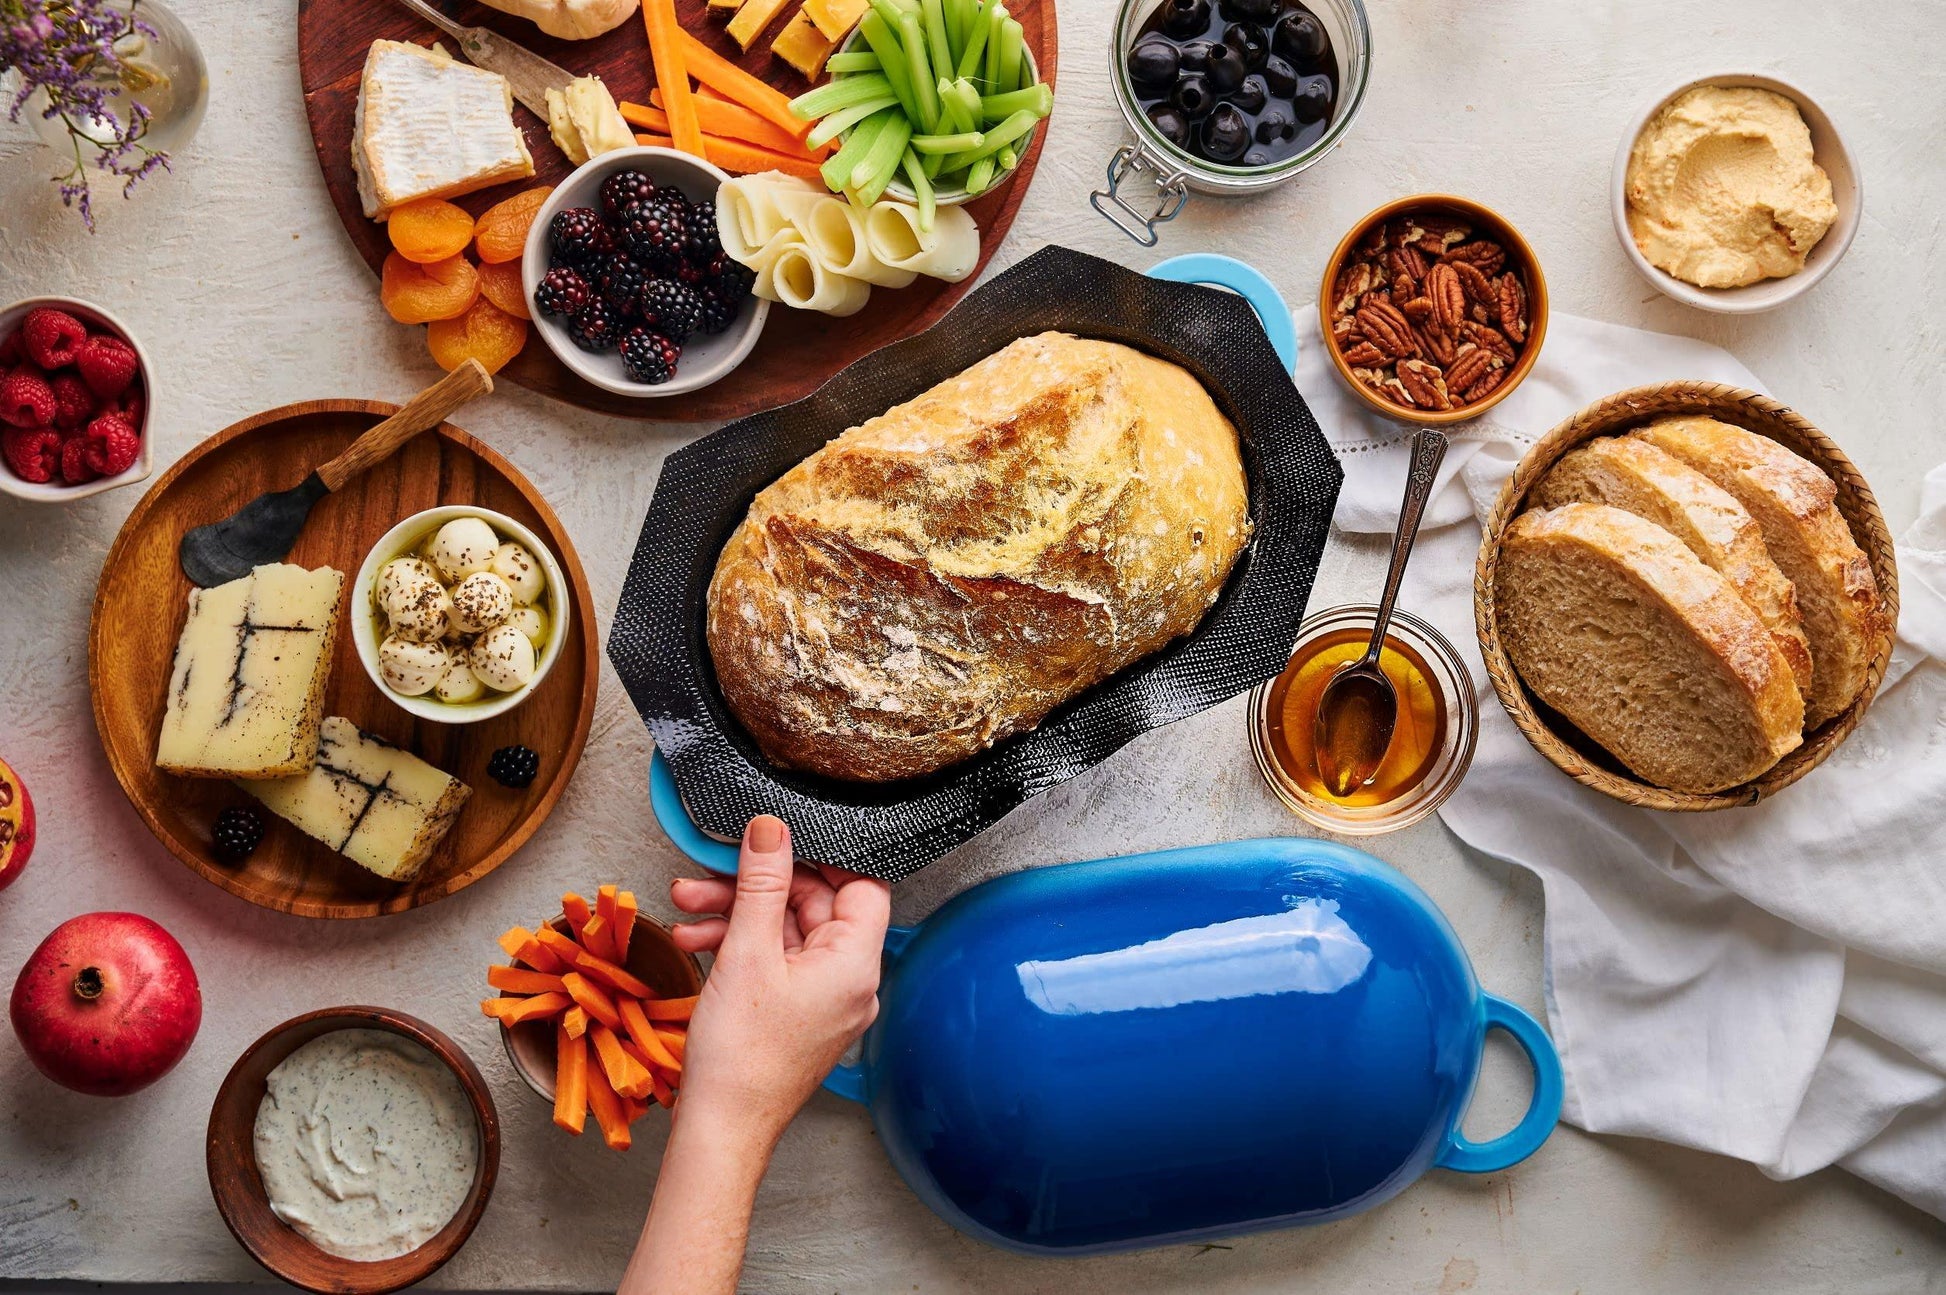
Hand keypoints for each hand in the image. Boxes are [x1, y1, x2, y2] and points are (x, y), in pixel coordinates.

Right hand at [668, 815, 891, 1145]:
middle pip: (813, 905)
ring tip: (685, 908)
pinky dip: (740, 946)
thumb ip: (762, 882)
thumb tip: (771, 828)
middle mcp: (851, 981)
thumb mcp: (748, 951)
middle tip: (707, 876)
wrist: (721, 1130)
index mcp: (856, 963)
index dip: (822, 856)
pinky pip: (776, 962)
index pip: (861, 884)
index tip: (779, 840)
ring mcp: (825, 999)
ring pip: (786, 932)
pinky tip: (697, 942)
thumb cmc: (741, 1058)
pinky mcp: (798, 1014)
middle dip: (754, 886)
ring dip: (736, 915)